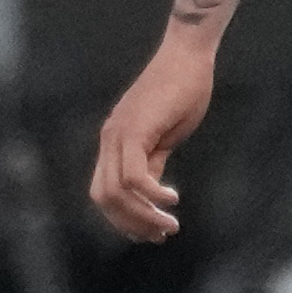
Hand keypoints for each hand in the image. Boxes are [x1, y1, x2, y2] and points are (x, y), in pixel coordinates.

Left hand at [87, 36, 219, 238]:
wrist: (187, 57)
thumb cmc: (180, 92)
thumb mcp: (163, 137)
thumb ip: (152, 164)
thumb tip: (149, 194)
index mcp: (113, 143)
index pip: (103, 192)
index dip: (122, 218)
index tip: (148, 232)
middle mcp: (109, 140)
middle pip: (103, 198)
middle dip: (131, 224)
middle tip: (160, 236)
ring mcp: (118, 134)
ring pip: (116, 192)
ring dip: (143, 216)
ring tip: (169, 226)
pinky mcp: (135, 130)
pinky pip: (135, 176)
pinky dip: (152, 195)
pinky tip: (172, 199)